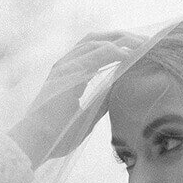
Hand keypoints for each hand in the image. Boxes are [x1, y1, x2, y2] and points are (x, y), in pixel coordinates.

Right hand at [8, 31, 144, 167]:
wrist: (36, 144)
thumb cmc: (57, 136)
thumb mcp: (87, 116)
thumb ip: (101, 102)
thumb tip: (118, 94)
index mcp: (70, 74)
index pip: (96, 50)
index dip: (118, 46)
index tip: (139, 50)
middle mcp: (66, 65)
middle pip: (97, 39)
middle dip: (122, 37)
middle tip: (146, 42)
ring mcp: (64, 67)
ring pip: (96, 42)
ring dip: (122, 41)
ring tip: (142, 45)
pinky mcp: (66, 74)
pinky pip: (93, 55)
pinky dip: (112, 52)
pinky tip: (129, 54)